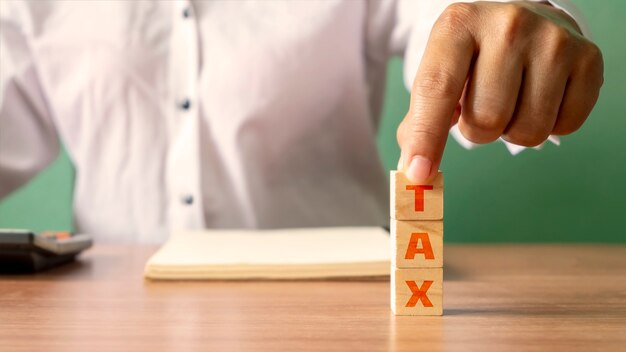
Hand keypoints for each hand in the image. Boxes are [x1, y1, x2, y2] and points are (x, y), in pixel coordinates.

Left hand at [397, 1, 603, 181]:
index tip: (420, 173)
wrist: (523, 22)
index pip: (437, 89)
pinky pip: (564, 128)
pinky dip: (550, 126)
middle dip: (479, 130)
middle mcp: (507, 25)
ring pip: (527, 131)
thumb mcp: (440, 71)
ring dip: (513, 131)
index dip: (426, 137)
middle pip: (486, 120)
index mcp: (459, 24)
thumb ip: (420, 119)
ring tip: (511, 99)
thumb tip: (414, 171)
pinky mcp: (588, 58)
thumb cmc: (473, 57)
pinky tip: (540, 98)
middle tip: (482, 106)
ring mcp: (553, 40)